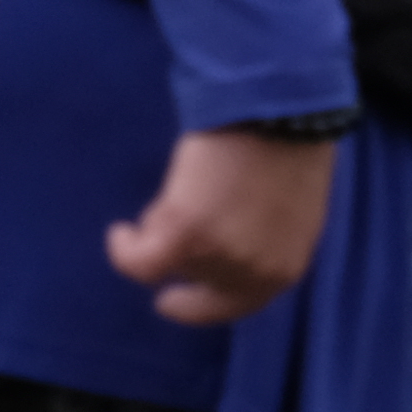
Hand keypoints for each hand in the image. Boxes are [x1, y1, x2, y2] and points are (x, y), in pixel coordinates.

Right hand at [108, 126, 333, 326]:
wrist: (281, 106)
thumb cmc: (291, 140)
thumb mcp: (291, 206)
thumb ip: (263, 235)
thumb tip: (228, 240)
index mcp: (285, 266)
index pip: (238, 304)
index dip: (202, 305)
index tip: (171, 300)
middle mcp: (253, 272)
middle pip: (197, 279)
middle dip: (180, 259)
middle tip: (150, 252)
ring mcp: (219, 256)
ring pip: (170, 260)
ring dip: (164, 227)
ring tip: (178, 185)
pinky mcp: (185, 233)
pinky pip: (140, 260)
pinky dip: (124, 249)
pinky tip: (120, 233)